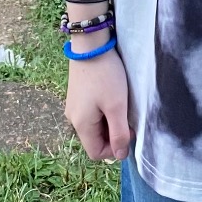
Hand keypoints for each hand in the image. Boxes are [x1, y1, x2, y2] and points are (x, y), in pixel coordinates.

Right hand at [65, 46, 131, 161]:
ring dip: (109, 123)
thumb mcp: (117, 106)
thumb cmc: (105, 76)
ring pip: (94, 127)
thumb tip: (119, 156)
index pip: (95, 153)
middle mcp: (73, 118)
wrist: (90, 45)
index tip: (128, 131)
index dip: (114, 149)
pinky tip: (112, 98)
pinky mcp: (77, 96)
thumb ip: (119, 133)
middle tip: (127, 118)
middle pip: (94, 140)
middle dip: (113, 135)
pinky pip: (91, 114)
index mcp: (81, 125)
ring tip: (121, 106)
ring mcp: (74, 106)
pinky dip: (103, 112)